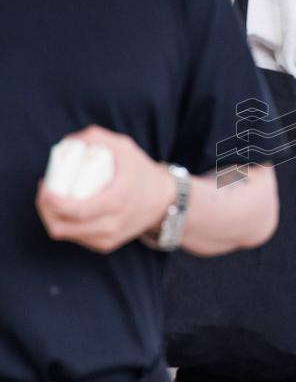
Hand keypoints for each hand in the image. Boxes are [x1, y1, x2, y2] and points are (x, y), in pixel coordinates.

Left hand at [36, 125, 172, 252]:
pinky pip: (75, 237)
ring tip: (51, 199)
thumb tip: (67, 142)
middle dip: (45, 209)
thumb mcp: (124, 146)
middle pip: (62, 226)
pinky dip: (65, 224)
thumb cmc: (140, 171)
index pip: (77, 210)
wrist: (164, 201)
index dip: (52, 202)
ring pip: (64, 234)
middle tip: (46, 190)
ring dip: (51, 217)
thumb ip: (96, 137)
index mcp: (117, 201)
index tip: (45, 186)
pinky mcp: (105, 244)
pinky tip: (65, 210)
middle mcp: (112, 225)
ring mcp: (108, 238)